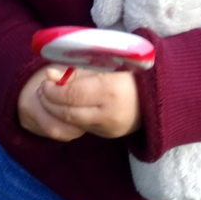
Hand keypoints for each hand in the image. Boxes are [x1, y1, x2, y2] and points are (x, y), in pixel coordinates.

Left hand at [22, 66, 141, 140]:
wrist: (157, 95)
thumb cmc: (129, 73)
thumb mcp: (106, 64)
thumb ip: (77, 70)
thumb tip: (50, 75)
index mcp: (109, 89)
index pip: (72, 95)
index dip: (53, 90)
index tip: (45, 82)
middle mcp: (109, 112)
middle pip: (68, 113)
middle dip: (50, 103)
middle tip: (43, 91)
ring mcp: (109, 127)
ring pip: (72, 124)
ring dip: (56, 112)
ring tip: (51, 98)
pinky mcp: (109, 135)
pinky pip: (82, 127)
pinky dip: (70, 118)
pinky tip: (66, 106)